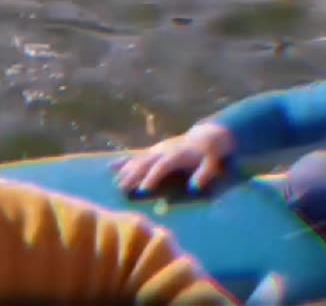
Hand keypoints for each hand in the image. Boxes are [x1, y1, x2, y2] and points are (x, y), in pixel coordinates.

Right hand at [112, 122, 234, 192]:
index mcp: (176, 154)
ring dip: (126, 171)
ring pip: (138, 159)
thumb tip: (194, 188)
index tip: (142, 190)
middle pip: (145, 162)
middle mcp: (163, 150)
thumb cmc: (211, 152)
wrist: (208, 135)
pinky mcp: (154, 150)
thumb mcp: (213, 162)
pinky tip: (111, 167)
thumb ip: (204, 174)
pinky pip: (137, 156)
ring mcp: (157, 149)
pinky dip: (124, 162)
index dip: (152, 177)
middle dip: (133, 175)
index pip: (161, 166)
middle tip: (122, 189)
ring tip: (116, 183)